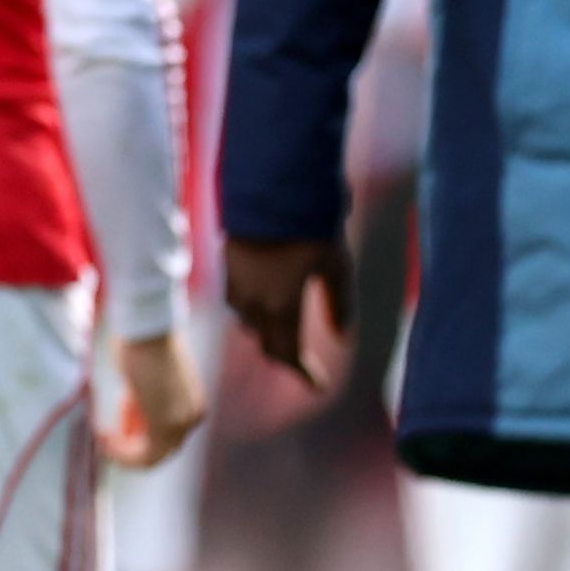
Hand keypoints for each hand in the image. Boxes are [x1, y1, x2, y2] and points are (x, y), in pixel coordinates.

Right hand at [104, 330, 208, 468]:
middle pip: (160, 449)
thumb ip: (145, 398)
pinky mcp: (165, 426)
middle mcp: (193, 416)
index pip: (168, 435)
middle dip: (130, 445)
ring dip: (123, 450)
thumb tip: (133, 406)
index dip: (137, 436)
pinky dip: (121, 453)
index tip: (115, 426)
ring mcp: (182, 424)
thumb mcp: (146, 377)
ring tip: (103, 432)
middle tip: (107, 433)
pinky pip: (143, 457)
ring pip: (151, 457)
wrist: (145, 327)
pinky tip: (104, 436)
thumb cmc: (142, 341)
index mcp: (193, 402)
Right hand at [222, 236, 351, 389]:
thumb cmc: (310, 224)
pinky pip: (239, 302)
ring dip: (268, 331)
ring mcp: (235, 285)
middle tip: (304, 360)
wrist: (270, 185)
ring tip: (286, 328)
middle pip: (268, 343)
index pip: (289, 355)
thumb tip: (343, 337)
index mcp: (281, 308)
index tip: (320, 386)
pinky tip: (268, 297)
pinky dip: (255, 309)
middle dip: (287, 354)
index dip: (304, 373)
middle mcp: (253, 303)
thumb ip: (339, 304)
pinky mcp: (227, 266)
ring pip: (251, 323)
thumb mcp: (335, 264)